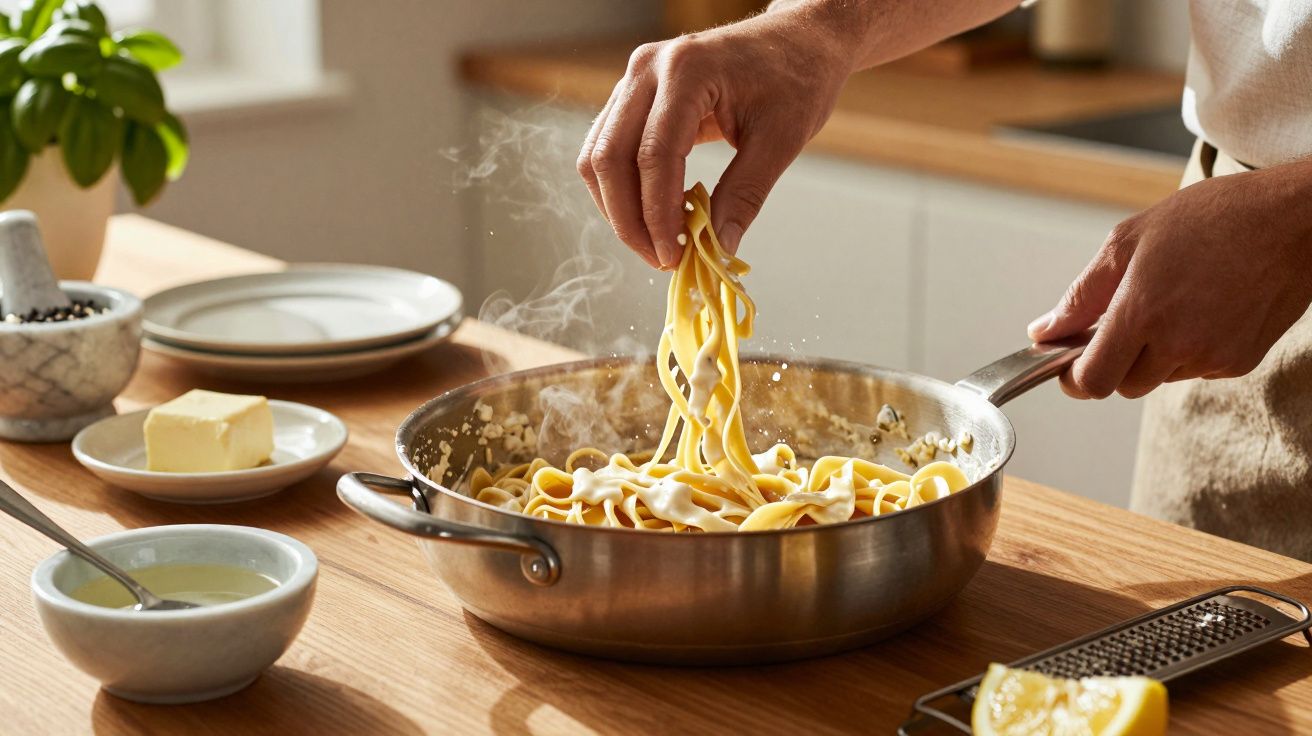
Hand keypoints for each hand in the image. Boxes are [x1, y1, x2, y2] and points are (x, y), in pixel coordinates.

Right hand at [577, 7, 854, 268]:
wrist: (798, 40)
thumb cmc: (796, 78)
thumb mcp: (781, 140)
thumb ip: (744, 195)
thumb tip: (717, 248)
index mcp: (687, 71)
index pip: (653, 156)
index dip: (657, 214)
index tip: (673, 255)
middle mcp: (648, 69)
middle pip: (610, 158)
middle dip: (629, 220)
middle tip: (661, 259)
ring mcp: (634, 79)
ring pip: (598, 156)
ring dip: (619, 208)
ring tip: (656, 244)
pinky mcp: (634, 94)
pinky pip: (608, 148)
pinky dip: (623, 189)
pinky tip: (652, 216)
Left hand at [1027, 160, 1311, 398]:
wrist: (1293, 220)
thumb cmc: (1211, 218)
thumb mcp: (1129, 241)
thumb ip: (1082, 295)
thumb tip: (1043, 331)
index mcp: (1142, 313)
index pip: (1092, 381)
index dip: (1074, 377)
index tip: (1070, 362)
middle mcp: (1178, 343)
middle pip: (1123, 385)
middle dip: (1115, 361)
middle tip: (1125, 320)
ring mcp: (1213, 357)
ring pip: (1160, 378)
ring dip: (1153, 355)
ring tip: (1171, 303)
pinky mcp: (1240, 361)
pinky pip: (1196, 370)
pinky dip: (1189, 350)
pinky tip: (1202, 309)